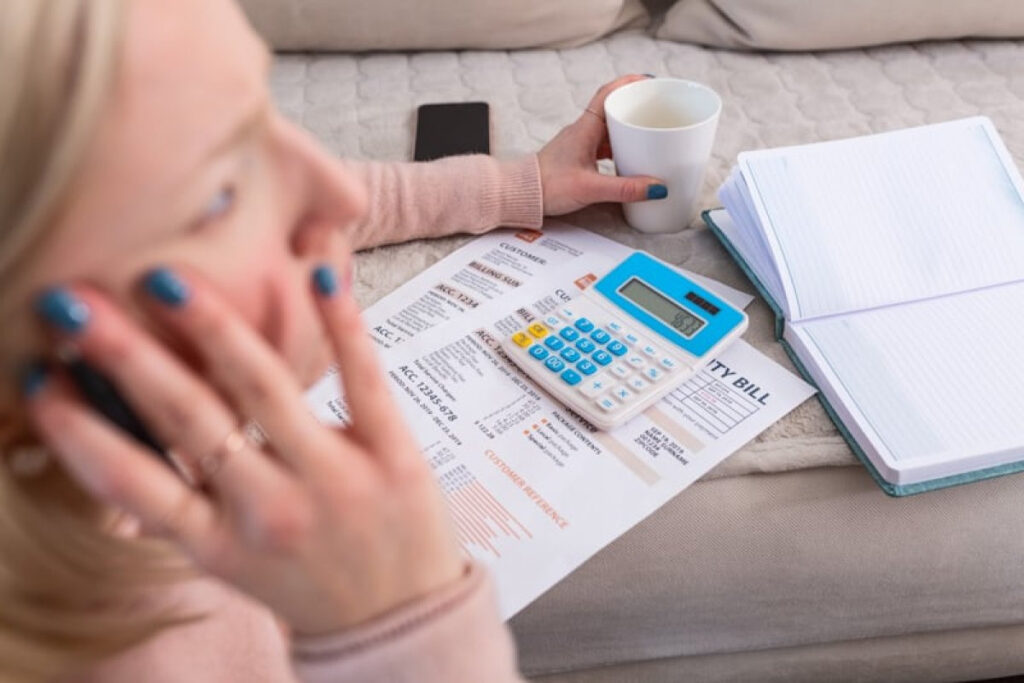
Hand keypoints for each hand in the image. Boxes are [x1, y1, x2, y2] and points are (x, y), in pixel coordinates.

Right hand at [24, 263, 463, 634]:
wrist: (401, 620)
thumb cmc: (307, 580)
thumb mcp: (230, 562)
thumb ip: (184, 507)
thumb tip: (113, 448)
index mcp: (218, 544)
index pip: (134, 483)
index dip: (80, 430)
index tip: (41, 376)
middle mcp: (270, 511)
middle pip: (189, 420)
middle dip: (126, 357)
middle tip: (76, 302)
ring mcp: (335, 479)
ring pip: (264, 389)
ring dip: (211, 328)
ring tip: (167, 280)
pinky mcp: (393, 455)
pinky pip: (364, 380)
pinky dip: (342, 324)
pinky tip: (321, 275)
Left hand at [537, 74, 666, 215]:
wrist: (520, 195)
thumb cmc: (546, 187)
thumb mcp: (591, 188)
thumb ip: (624, 189)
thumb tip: (656, 188)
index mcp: (584, 128)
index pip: (608, 93)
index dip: (629, 83)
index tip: (650, 80)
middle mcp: (581, 131)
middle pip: (612, 109)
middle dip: (634, 106)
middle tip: (657, 110)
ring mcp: (579, 143)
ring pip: (608, 128)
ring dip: (627, 129)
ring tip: (648, 135)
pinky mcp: (577, 157)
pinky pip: (602, 145)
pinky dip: (617, 147)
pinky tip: (628, 159)